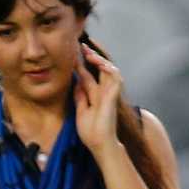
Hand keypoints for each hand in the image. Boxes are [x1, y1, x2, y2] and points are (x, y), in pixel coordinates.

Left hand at [71, 45, 123, 160]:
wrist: (99, 143)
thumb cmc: (91, 131)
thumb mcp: (81, 110)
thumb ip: (80, 96)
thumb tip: (76, 82)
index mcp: (95, 95)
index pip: (88, 75)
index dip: (81, 64)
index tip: (72, 54)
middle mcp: (103, 92)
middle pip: (99, 69)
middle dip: (91, 56)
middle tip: (81, 45)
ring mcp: (110, 93)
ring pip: (109, 70)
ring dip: (100, 59)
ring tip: (89, 52)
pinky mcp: (114, 96)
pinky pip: (115, 78)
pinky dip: (109, 68)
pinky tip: (100, 63)